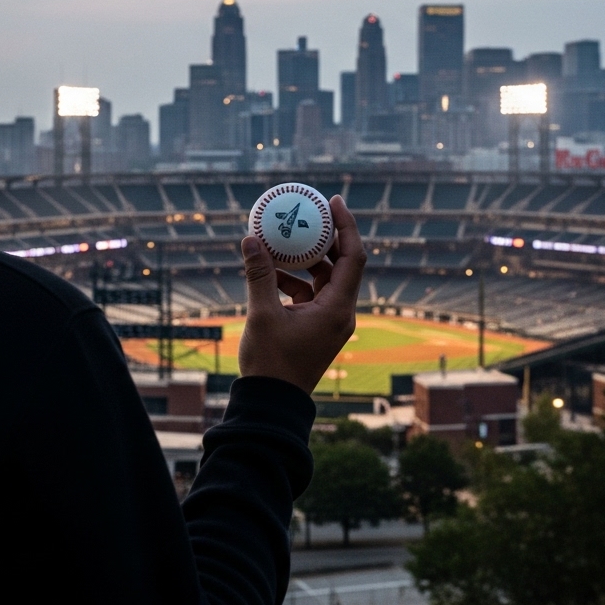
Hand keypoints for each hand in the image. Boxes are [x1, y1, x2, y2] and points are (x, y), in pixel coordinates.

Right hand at [238, 194, 365, 392]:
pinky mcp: (316, 329)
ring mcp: (329, 322)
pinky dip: (295, 281)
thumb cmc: (271, 363)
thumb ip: (259, 275)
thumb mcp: (261, 313)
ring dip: (306, 260)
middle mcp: (340, 313)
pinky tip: (272, 272)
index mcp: (338, 309)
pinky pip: (311, 295)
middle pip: (342, 265)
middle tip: (308, 214)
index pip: (353, 256)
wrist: (272, 403)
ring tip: (284, 241)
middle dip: (325, 238)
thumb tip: (250, 239)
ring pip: (325, 280)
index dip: (346, 225)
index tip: (332, 201)